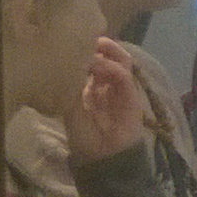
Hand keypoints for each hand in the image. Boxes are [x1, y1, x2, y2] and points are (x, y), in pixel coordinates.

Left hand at [64, 39, 146, 166]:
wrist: (103, 159)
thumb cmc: (85, 137)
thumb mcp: (69, 109)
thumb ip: (69, 87)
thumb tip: (64, 62)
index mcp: (93, 85)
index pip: (94, 58)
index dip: (87, 47)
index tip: (72, 39)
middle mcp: (109, 84)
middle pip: (111, 54)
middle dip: (100, 44)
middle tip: (85, 37)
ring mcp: (122, 89)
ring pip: (122, 60)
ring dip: (109, 50)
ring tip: (94, 47)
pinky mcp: (132, 97)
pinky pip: (125, 77)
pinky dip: (112, 68)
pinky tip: (98, 65)